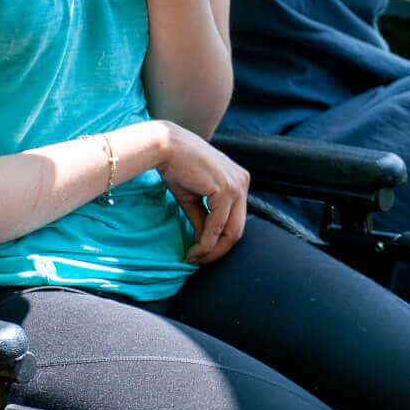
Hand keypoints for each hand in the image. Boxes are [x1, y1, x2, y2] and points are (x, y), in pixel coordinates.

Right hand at [155, 121, 250, 264]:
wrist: (166, 147)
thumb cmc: (178, 167)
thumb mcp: (195, 198)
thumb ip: (204, 219)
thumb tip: (206, 245)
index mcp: (239, 181)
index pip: (236, 219)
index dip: (221, 242)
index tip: (202, 254)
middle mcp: (243, 182)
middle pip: (238, 228)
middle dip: (219, 251)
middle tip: (199, 262)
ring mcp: (237, 185)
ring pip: (231, 231)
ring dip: (212, 250)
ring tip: (194, 258)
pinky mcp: (226, 190)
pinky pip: (218, 226)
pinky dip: (206, 243)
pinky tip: (193, 250)